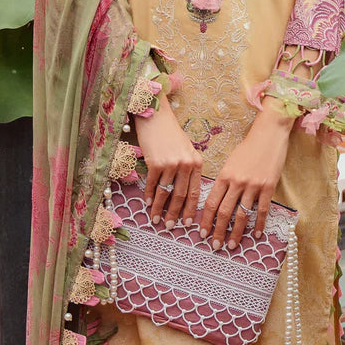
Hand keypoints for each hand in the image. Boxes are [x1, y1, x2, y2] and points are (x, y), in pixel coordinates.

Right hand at [135, 95, 202, 228]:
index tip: (188, 224)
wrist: (156, 117)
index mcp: (197, 162)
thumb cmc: (171, 134)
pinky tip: (146, 203)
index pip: (195, 192)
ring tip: (155, 220)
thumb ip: (188, 169)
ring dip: (159, 208)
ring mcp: (170, 163)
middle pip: (180, 196)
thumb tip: (185, 194)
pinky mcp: (155, 162)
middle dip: (175, 214)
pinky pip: (152, 184)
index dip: (191, 210)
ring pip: (165, 193)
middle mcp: (186, 164)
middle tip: (170, 227)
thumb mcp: (186, 150)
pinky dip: (148, 195)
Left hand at [199, 102, 291, 249]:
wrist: (268, 135)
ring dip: (236, 233)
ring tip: (232, 246)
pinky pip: (262, 210)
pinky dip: (259, 224)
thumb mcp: (230, 163)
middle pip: (224, 212)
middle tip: (214, 246)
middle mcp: (236, 182)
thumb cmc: (248, 148)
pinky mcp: (268, 187)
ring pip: (242, 215)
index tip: (201, 233)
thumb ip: (224, 181)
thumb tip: (217, 201)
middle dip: (217, 231)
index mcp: (224, 176)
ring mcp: (253, 185)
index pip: (210, 202)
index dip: (205, 220)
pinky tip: (257, 235)